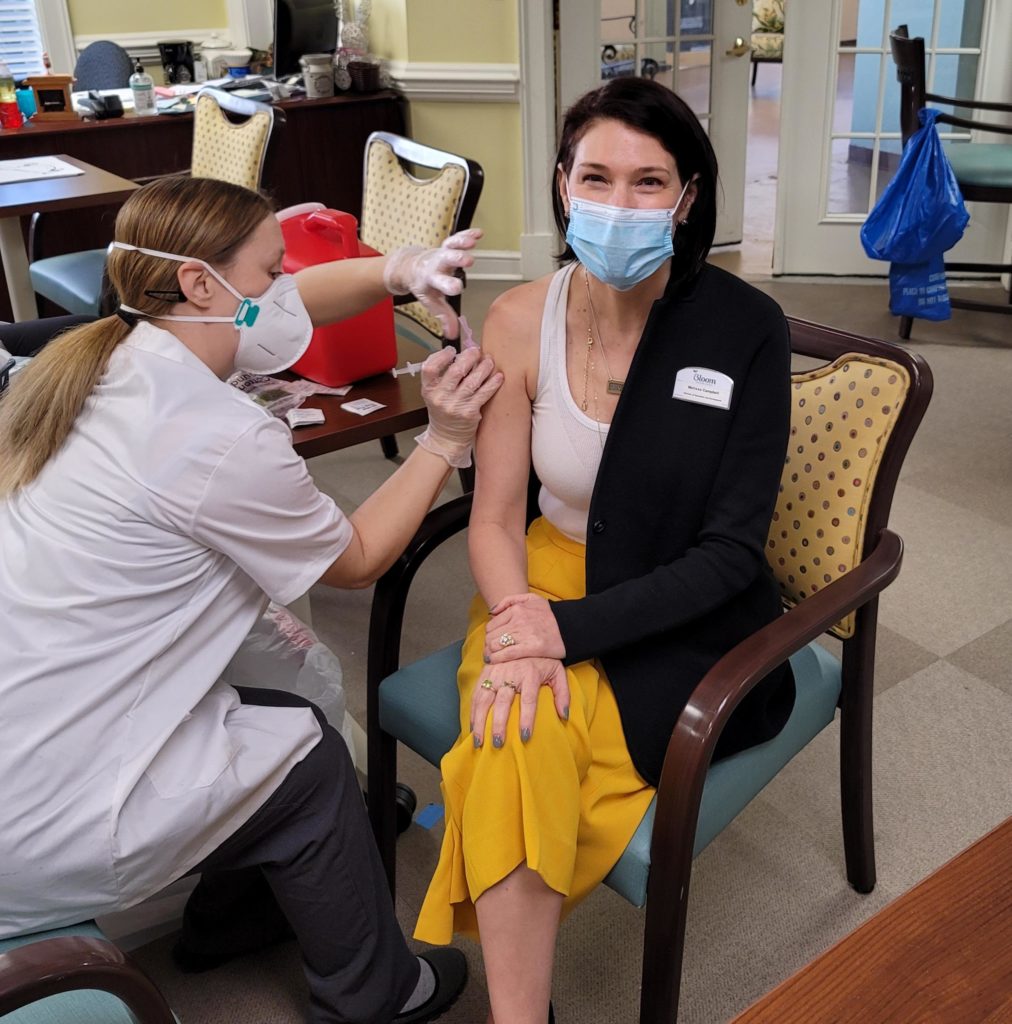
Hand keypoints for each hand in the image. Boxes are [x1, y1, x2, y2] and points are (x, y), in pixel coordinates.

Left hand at [382, 228, 482, 339]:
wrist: (412, 267)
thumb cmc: (425, 286)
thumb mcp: (432, 302)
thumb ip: (444, 317)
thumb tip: (454, 335)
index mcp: (431, 280)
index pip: (440, 283)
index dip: (448, 285)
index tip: (456, 288)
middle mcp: (436, 265)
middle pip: (446, 260)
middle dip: (456, 259)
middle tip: (467, 260)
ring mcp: (442, 253)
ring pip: (450, 246)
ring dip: (461, 242)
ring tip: (472, 242)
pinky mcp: (447, 245)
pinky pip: (457, 238)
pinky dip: (467, 234)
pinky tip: (478, 233)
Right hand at [415, 346, 502, 467]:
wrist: (446, 438)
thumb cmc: (442, 411)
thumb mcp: (434, 393)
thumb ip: (443, 374)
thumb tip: (462, 353)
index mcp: (428, 389)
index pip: (430, 367)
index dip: (442, 356)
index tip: (453, 350)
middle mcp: (440, 398)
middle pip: (455, 372)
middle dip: (469, 357)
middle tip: (476, 351)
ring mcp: (455, 406)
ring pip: (472, 381)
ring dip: (483, 368)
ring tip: (489, 362)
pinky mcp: (469, 413)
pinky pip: (484, 394)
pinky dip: (492, 383)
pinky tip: (498, 377)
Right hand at [470, 657, 568, 748]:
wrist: (526, 634)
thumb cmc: (543, 658)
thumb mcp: (558, 671)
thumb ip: (563, 693)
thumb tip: (564, 716)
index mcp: (530, 674)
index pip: (528, 700)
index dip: (526, 719)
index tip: (524, 737)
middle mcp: (511, 673)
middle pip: (503, 702)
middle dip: (499, 724)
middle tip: (497, 744)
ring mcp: (495, 672)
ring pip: (484, 698)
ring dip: (480, 721)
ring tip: (478, 741)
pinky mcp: (485, 671)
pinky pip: (476, 693)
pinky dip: (472, 711)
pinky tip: (472, 726)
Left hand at [484, 593, 565, 662]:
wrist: (571, 627)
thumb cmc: (551, 615)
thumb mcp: (531, 599)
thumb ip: (509, 600)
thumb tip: (492, 611)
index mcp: (517, 609)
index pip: (492, 624)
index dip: (489, 634)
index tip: (491, 640)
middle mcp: (518, 620)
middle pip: (491, 635)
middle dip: (488, 644)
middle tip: (489, 650)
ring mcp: (524, 634)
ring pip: (495, 644)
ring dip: (490, 652)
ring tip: (490, 656)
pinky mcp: (531, 647)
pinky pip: (506, 653)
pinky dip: (496, 658)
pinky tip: (493, 661)